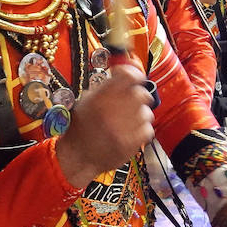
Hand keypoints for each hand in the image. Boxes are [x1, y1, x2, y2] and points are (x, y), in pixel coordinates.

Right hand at [56, 63, 153, 188]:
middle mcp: (112, 110)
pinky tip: (131, 133)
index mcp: (100, 96)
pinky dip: (142, 131)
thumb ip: (107, 85)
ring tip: (128, 121)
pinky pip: (148, 129)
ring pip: (147, 113)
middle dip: (140, 97)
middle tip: (133, 103)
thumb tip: (129, 69)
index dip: (135, 74)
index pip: (129, 75)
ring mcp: (122, 128)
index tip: (135, 79)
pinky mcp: (130, 144)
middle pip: (141, 93)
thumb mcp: (87, 100)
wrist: (77, 157)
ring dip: (140, 116)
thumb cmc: (82, 127)